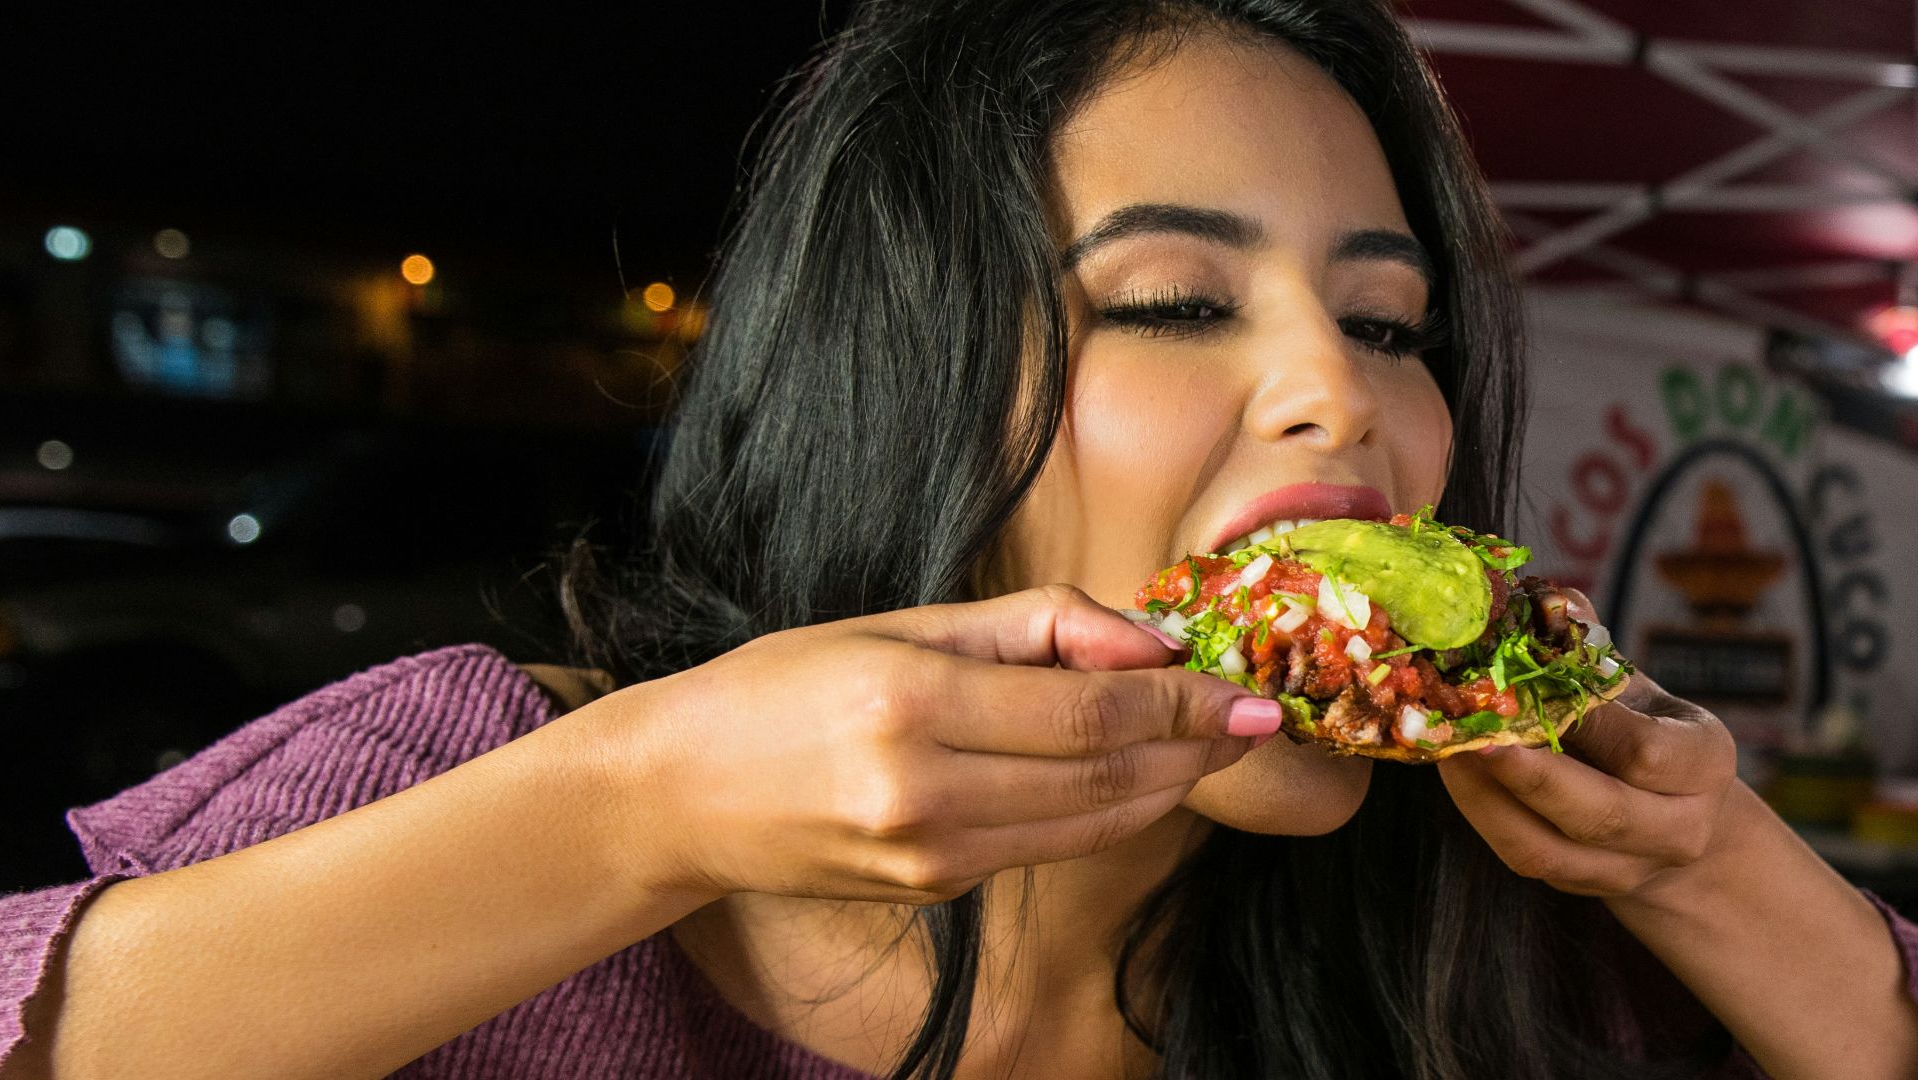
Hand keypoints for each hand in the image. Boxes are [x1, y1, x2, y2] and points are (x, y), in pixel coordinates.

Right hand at [593, 584, 1280, 906]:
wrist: (679, 794)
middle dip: (1195, 748)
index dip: (1183, 703)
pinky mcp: (935, 891)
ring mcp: (930, 856)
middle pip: (1106, 778)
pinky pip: (1048, 845)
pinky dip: (1108, 811)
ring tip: (1216, 743)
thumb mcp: (895, 621)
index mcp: (910, 701)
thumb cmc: (782, 686)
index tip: (1246, 685)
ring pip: (1091, 823)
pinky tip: (1137, 775)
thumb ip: (1030, 627)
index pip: (1089, 713)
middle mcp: (923, 791)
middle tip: (1257, 714)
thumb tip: (1147, 640)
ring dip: (1169, 786)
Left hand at [1435, 590, 1738, 898]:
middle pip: (1599, 814)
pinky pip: (1522, 856)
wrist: (1665, 809)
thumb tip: (1541, 602)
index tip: (1528, 688)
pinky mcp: (1579, 884)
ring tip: (1445, 748)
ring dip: (1484, 798)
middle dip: (1526, 774)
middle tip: (1469, 731)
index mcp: (1704, 763)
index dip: (1585, 723)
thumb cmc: (1638, 722)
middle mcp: (1680, 827)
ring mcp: (1630, 867)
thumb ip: (1588, 648)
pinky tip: (1451, 771)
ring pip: (1547, 847)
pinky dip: (1479, 814)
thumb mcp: (1631, 685)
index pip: (1647, 754)